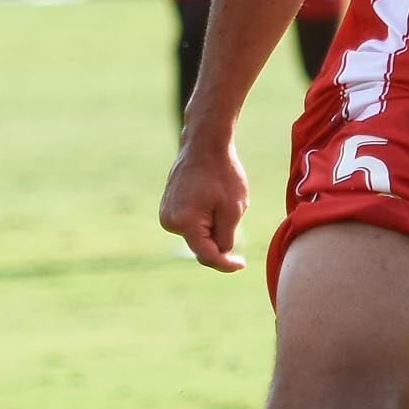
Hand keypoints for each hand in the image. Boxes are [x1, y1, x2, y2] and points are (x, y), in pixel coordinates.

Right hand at [159, 132, 251, 272]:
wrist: (204, 144)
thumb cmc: (222, 174)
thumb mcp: (233, 209)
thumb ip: (226, 238)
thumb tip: (219, 254)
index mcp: (185, 223)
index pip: (207, 256)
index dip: (226, 264)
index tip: (242, 264)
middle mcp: (169, 222)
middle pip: (200, 247)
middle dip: (219, 240)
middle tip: (234, 215)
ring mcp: (166, 214)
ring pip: (196, 236)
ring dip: (212, 228)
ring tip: (220, 201)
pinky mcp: (167, 207)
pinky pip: (190, 224)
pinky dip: (204, 220)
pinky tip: (211, 199)